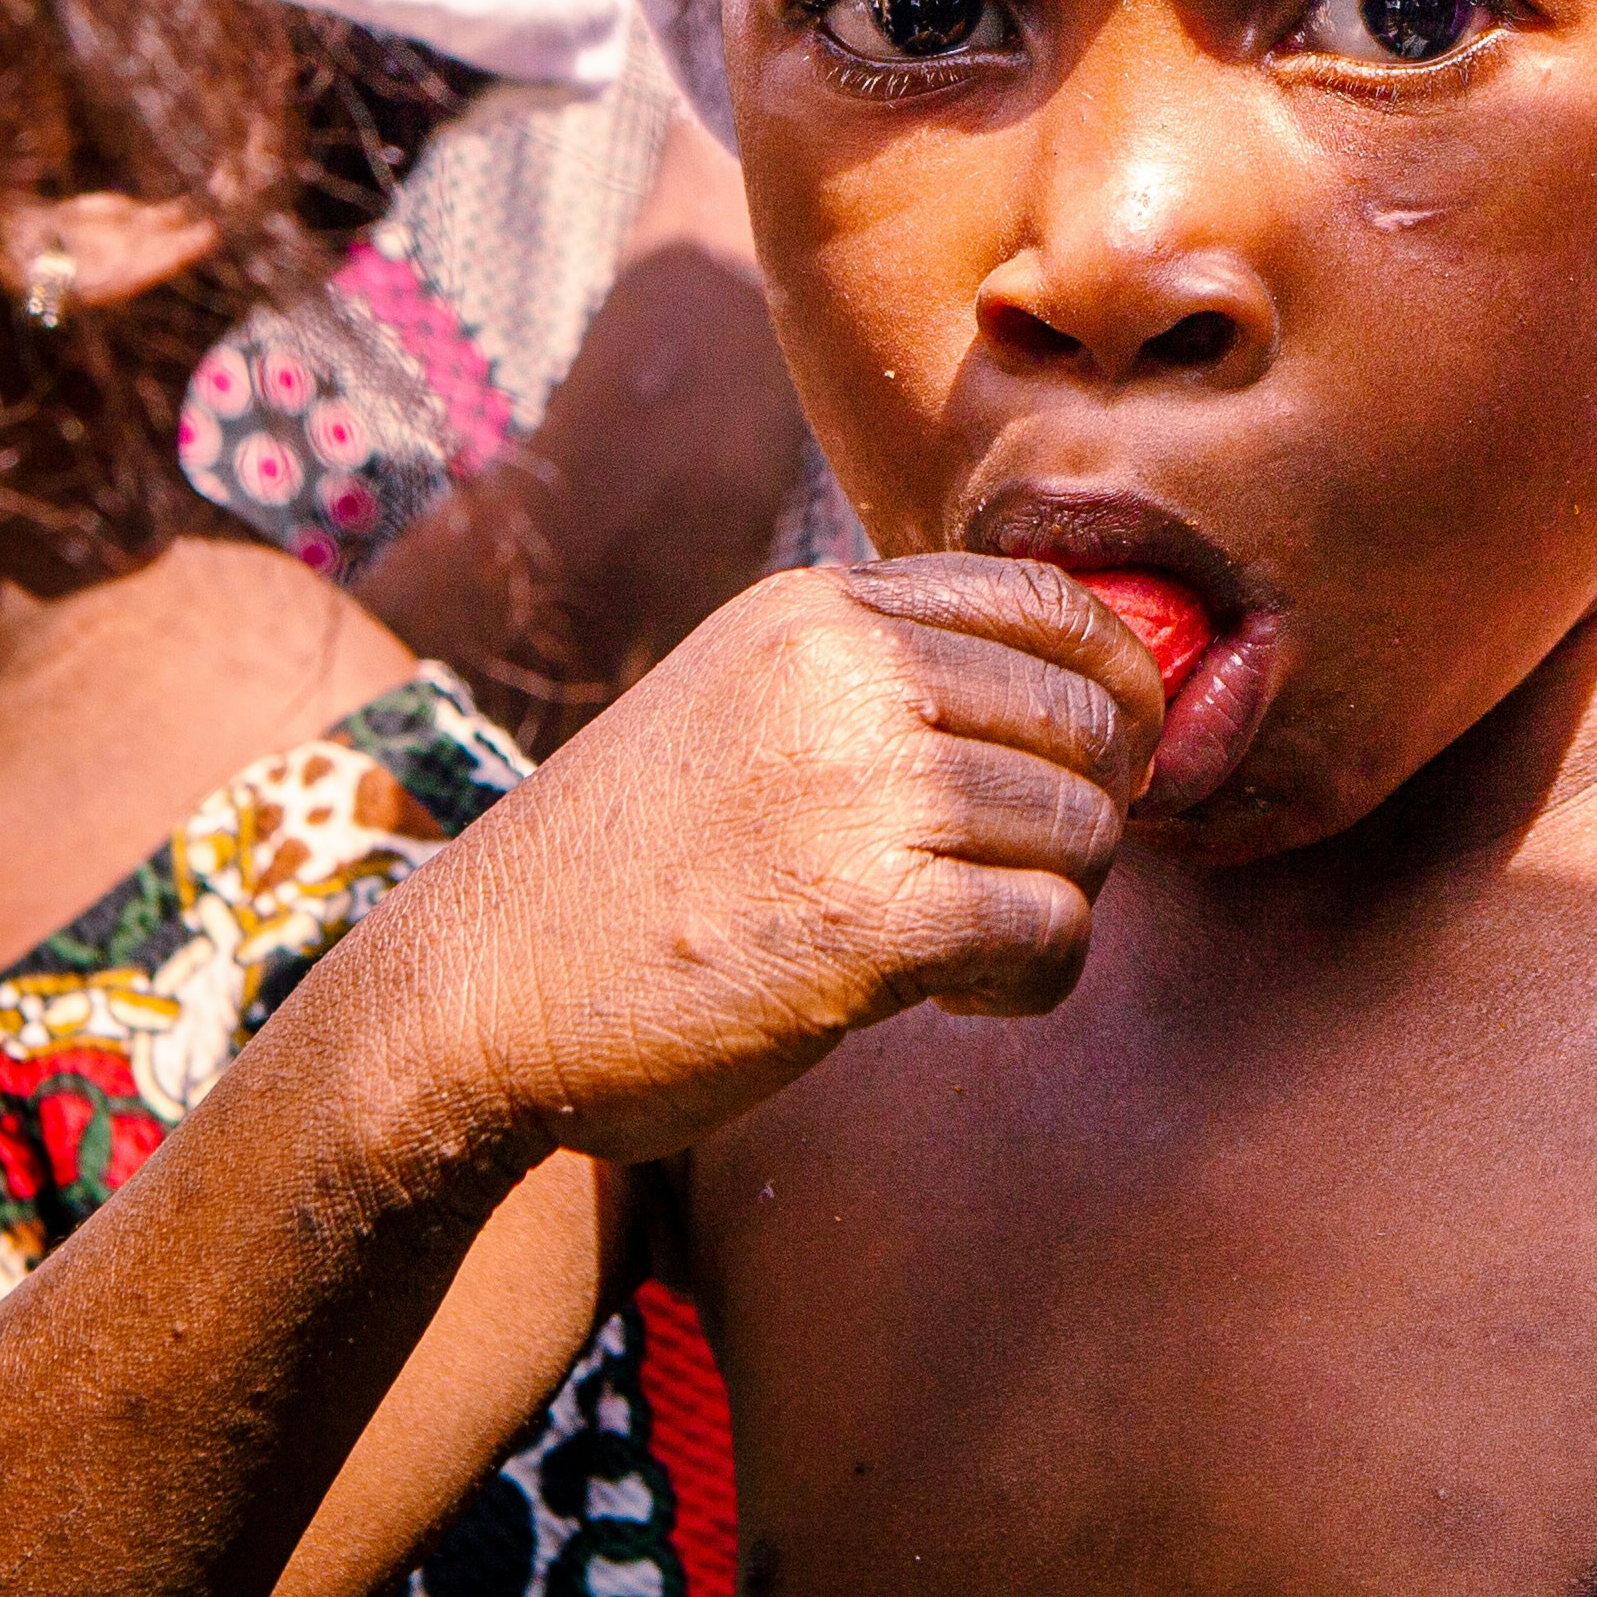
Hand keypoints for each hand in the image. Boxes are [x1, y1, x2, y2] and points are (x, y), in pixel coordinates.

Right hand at [349, 554, 1157, 1166]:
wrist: (474, 994)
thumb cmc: (620, 868)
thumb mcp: (734, 700)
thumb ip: (870, 673)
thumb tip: (1062, 693)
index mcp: (815, 613)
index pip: (1050, 600)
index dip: (1121, 679)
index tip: (1118, 750)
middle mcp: (846, 677)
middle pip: (1088, 719)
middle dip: (1096, 807)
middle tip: (1033, 875)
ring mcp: (861, 792)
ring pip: (1083, 829)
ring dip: (1059, 902)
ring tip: (977, 946)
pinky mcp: (872, 919)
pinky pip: (1051, 932)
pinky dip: (1036, 977)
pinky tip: (965, 996)